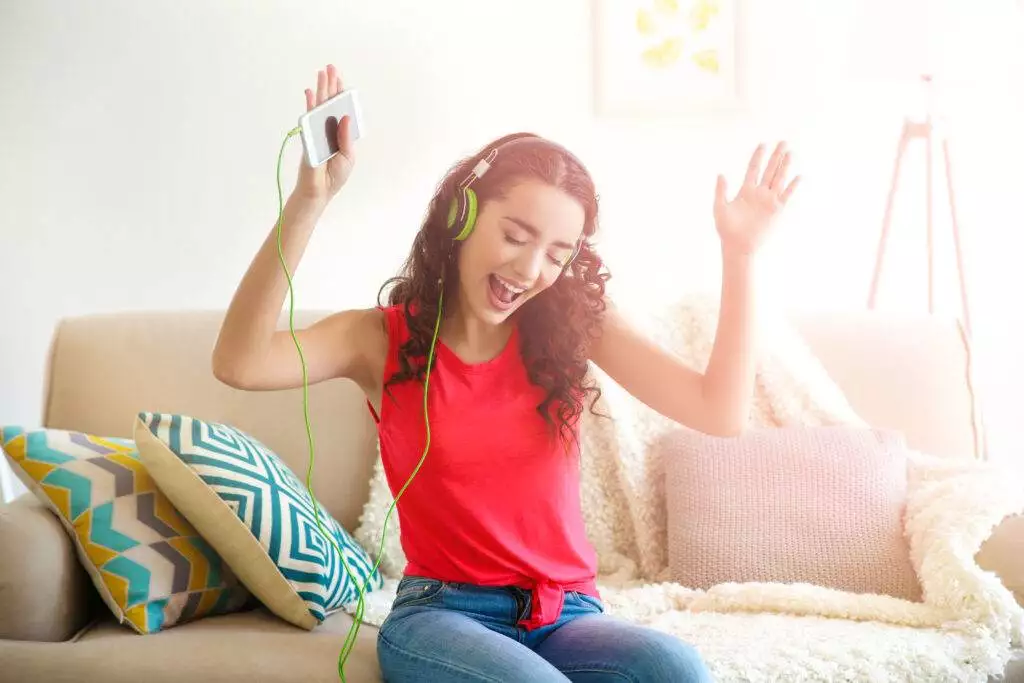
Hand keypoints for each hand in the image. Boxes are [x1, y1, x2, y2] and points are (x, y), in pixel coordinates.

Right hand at [294, 64, 355, 205]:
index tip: (341, 80)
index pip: (341, 110)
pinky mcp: (308, 137)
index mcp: (340, 134)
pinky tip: (310, 92)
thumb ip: (346, 137)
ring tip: (322, 73)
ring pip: (320, 107)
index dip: (341, 95)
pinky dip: (310, 106)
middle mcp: (328, 129)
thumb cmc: (335, 177)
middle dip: (331, 85)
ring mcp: (317, 131)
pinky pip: (309, 118)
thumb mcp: (348, 157)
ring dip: (321, 89)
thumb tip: (345, 116)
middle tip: (330, 67)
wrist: (319, 191)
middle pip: (330, 104)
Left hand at [713, 142, 799, 256]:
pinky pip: (786, 195)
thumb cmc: (726, 229)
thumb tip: (721, 174)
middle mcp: (759, 193)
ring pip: (779, 179)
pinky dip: (792, 186)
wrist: (737, 246)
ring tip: (790, 152)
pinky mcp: (776, 210)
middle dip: (776, 156)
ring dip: (784, 166)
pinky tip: (798, 176)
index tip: (763, 144)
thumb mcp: (719, 207)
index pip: (753, 168)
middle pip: (769, 170)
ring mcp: (769, 200)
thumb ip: (721, 190)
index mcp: (745, 190)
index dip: (758, 156)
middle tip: (783, 142)